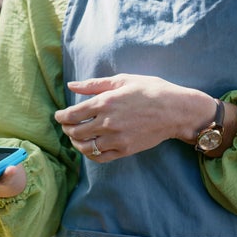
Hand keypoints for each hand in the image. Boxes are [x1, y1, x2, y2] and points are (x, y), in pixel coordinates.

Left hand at [54, 74, 214, 162]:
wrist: (176, 111)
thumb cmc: (150, 90)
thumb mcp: (122, 80)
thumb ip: (94, 84)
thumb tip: (71, 85)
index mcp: (105, 102)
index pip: (72, 114)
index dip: (61, 116)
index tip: (59, 115)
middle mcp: (108, 122)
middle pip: (75, 131)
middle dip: (66, 128)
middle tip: (66, 125)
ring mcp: (116, 139)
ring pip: (84, 147)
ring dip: (75, 142)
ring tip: (75, 136)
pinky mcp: (125, 150)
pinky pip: (99, 157)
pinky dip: (89, 154)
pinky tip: (89, 147)